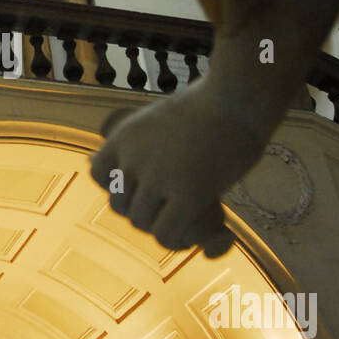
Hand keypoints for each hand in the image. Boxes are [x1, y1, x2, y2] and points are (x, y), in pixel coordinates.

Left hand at [89, 88, 243, 257]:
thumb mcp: (163, 117)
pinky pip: (165, 233)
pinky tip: (189, 238)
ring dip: (159, 227)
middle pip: (118, 204)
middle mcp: (134, 156)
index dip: (116, 186)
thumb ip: (145, 143)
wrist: (240, 97)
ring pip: (140, 222)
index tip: (140, 188)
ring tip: (182, 225)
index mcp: (124, 135)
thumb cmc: (209, 103)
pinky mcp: (188, 193)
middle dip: (140, 210)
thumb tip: (110, 161)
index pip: (98, 175)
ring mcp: (159, 176)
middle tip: (168, 210)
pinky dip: (174, 241)